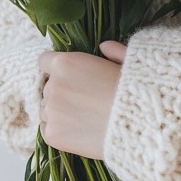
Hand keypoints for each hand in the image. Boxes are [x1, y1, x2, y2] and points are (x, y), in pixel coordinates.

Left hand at [38, 42, 125, 158]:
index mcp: (65, 63)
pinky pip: (47, 128)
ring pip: (46, 108)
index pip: (44, 61)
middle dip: (62, 90)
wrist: (136, 127)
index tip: (69, 75)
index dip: (56, 67)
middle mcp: (53, 85)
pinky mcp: (52, 134)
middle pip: (48, 86)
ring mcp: (50, 111)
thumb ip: (112, 50)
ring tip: (83, 116)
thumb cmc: (133, 92)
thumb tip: (104, 46)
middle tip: (84, 99)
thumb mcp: (126, 62)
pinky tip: (78, 129)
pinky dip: (59, 128)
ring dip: (59, 110)